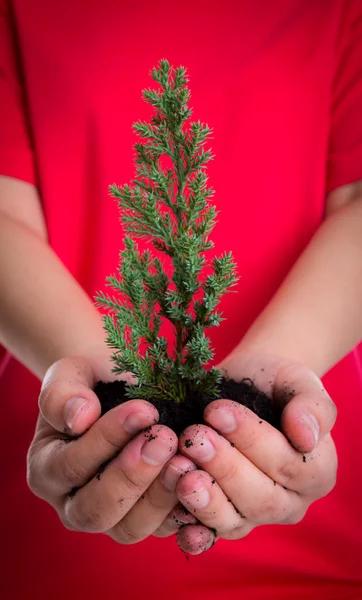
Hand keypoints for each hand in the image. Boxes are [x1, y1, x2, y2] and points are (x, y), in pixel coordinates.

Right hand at [27, 355, 195, 543]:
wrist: (123, 389)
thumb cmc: (94, 381)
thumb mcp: (71, 374)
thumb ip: (61, 393)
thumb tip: (78, 419)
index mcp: (47, 469)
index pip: (70, 466)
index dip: (106, 440)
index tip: (144, 410)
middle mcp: (73, 504)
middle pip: (96, 510)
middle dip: (133, 476)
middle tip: (165, 438)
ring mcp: (112, 519)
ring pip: (130, 528)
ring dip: (160, 496)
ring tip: (186, 459)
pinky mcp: (147, 521)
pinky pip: (165, 529)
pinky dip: (184, 509)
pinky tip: (201, 480)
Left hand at [154, 350, 336, 553]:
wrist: (248, 384)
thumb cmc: (276, 382)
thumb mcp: (299, 382)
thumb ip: (312, 408)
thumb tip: (306, 437)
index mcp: (318, 472)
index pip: (288, 465)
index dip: (251, 440)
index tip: (217, 411)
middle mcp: (291, 502)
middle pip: (260, 498)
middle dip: (224, 467)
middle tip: (193, 437)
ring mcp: (254, 516)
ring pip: (234, 522)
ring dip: (204, 499)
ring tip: (179, 470)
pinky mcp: (222, 519)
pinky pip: (207, 534)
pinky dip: (191, 530)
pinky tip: (174, 516)